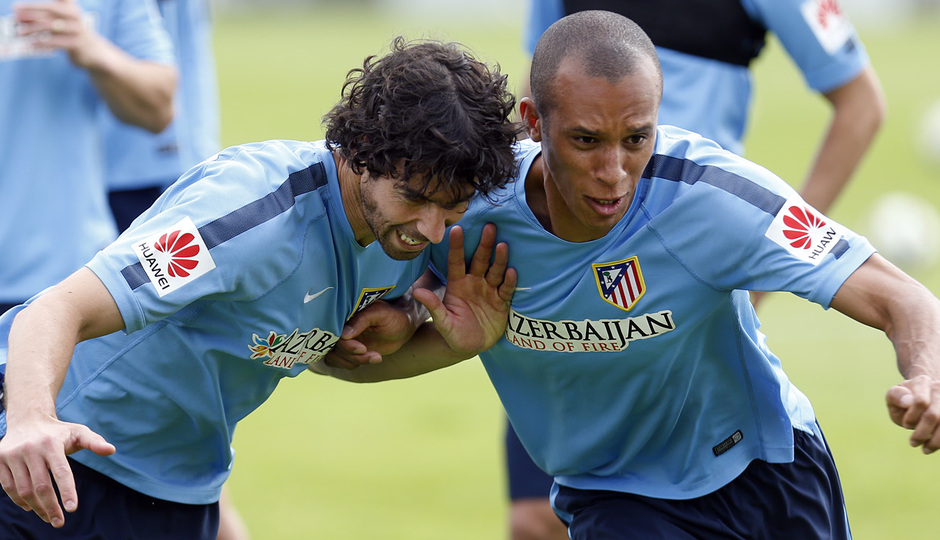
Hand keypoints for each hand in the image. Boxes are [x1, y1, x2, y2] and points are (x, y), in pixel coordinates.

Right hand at [0, 415, 114, 527]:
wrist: (27, 420)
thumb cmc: (58, 431)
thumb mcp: (78, 432)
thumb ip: (95, 442)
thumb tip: (111, 450)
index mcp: (51, 443)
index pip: (61, 471)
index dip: (66, 491)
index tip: (72, 509)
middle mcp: (30, 449)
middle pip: (41, 486)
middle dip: (51, 507)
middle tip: (60, 522)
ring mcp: (12, 455)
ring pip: (23, 490)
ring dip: (37, 507)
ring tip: (48, 517)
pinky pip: (8, 487)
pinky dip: (20, 501)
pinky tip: (32, 507)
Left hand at [14, 0, 100, 66]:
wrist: (94, 52)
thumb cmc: (72, 33)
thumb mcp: (64, 17)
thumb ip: (44, 14)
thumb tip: (18, 13)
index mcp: (71, 6)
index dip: (43, 1)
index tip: (25, 2)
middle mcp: (75, 15)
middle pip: (51, 9)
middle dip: (31, 10)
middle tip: (16, 13)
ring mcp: (77, 30)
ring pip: (51, 26)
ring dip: (33, 28)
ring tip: (20, 31)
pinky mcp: (77, 44)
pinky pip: (56, 41)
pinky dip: (42, 42)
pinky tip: (32, 43)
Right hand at [324, 299, 417, 368]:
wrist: (402, 326)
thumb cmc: (393, 315)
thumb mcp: (380, 313)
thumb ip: (361, 320)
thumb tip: (343, 335)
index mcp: (345, 313)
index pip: (334, 331)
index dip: (346, 344)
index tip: (363, 349)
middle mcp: (339, 325)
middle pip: (333, 346)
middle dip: (352, 355)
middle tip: (373, 355)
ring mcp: (341, 338)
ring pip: (334, 356)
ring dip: (355, 361)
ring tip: (377, 357)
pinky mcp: (345, 348)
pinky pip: (337, 362)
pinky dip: (353, 364)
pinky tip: (372, 358)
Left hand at [414, 223, 515, 356]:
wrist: (470, 347)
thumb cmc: (452, 333)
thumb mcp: (443, 322)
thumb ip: (433, 307)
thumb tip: (417, 292)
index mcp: (457, 284)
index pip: (457, 261)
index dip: (457, 246)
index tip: (456, 229)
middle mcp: (474, 283)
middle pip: (480, 260)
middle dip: (485, 244)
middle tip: (489, 226)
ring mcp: (489, 291)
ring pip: (495, 271)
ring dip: (499, 259)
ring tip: (502, 245)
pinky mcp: (502, 302)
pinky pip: (506, 289)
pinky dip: (510, 281)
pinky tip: (512, 271)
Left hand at [886, 375, 939, 453]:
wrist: (924, 398)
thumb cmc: (905, 400)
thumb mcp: (894, 397)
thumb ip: (896, 396)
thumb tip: (908, 401)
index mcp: (922, 382)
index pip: (920, 402)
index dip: (912, 417)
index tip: (905, 425)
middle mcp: (939, 388)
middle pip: (934, 415)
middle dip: (922, 432)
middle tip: (912, 442)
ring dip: (935, 441)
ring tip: (924, 449)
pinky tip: (932, 446)